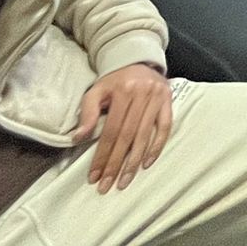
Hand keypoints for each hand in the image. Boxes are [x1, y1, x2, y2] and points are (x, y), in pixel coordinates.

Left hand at [73, 64, 172, 193]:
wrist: (137, 59)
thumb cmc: (114, 80)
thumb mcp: (96, 90)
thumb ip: (87, 113)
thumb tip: (78, 138)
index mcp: (122, 91)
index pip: (111, 130)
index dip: (102, 155)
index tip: (94, 176)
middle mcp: (142, 93)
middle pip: (127, 136)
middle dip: (116, 164)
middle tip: (107, 185)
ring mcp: (157, 97)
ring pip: (145, 135)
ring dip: (134, 162)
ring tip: (124, 181)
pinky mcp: (168, 101)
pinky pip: (165, 127)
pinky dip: (157, 147)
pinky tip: (147, 163)